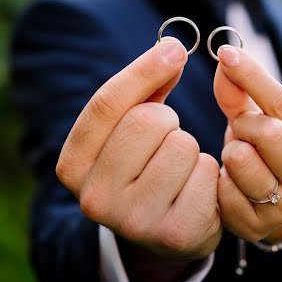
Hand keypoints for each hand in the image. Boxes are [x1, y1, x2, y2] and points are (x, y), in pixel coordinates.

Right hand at [55, 38, 221, 259]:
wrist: (166, 232)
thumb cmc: (147, 166)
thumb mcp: (132, 128)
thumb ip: (146, 88)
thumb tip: (171, 48)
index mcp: (72, 165)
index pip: (107, 104)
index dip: (144, 70)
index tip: (175, 48)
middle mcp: (94, 197)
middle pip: (148, 121)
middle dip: (168, 119)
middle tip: (167, 139)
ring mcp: (133, 220)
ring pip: (182, 146)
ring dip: (190, 149)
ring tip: (179, 170)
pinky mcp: (175, 232)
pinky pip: (206, 173)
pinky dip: (208, 174)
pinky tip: (196, 192)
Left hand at [213, 44, 281, 241]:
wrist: (270, 215)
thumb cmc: (263, 158)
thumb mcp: (257, 124)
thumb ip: (241, 93)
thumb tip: (226, 57)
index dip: (254, 77)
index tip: (226, 54)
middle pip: (269, 133)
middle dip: (245, 125)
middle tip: (240, 130)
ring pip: (242, 160)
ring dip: (230, 154)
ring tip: (235, 160)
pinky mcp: (255, 227)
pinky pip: (222, 190)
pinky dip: (218, 182)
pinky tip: (227, 185)